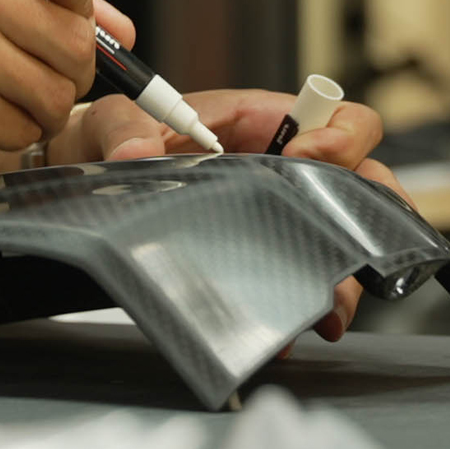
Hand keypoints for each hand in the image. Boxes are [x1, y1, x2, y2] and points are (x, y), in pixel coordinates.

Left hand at [48, 63, 411, 342]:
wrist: (85, 183)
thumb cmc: (111, 141)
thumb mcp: (109, 120)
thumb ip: (122, 124)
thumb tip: (137, 149)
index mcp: (259, 120)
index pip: (335, 117)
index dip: (338, 139)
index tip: (304, 161)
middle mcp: (281, 165)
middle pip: (361, 183)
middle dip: (364, 220)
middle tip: (337, 251)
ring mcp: (276, 212)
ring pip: (343, 239)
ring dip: (344, 278)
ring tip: (324, 309)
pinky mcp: (263, 254)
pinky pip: (306, 278)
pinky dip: (307, 308)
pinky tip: (289, 331)